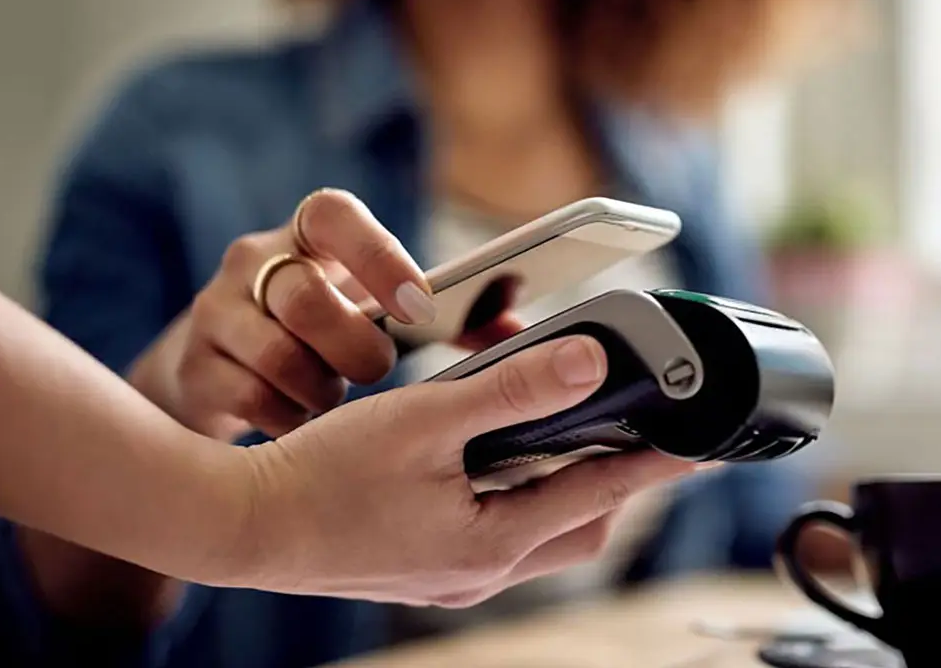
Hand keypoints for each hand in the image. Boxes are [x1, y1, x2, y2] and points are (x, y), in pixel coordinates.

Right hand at [128, 189, 520, 439]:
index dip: (376, 255)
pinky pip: (245, 398)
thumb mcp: (379, 312)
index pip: (330, 214)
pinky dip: (285, 421)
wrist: (222, 375)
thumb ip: (456, 319)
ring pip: (271, 351)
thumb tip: (538, 339)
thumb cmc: (326, 338)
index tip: (419, 303)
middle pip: (301, 294)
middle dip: (351, 344)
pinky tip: (301, 432)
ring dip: (318, 389)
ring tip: (337, 408)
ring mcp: (217, 315)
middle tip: (378, 373)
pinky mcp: (194, 369)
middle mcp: (256, 265)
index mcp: (311, 238)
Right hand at [227, 335, 703, 604]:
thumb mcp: (424, 421)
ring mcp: (451, 576)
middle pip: (578, 525)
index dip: (657, 462)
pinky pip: (497, 536)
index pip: (603, 492)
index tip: (700, 442)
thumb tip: (592, 364)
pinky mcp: (424, 566)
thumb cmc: (320, 477)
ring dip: (561, 489)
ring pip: (538, 534)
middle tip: (633, 432)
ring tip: (567, 436)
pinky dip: (515, 498)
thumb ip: (512, 390)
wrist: (240, 527)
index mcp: (492, 541)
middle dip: (614, 481)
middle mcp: (481, 570)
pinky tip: (493, 464)